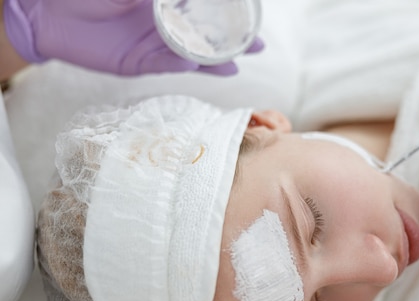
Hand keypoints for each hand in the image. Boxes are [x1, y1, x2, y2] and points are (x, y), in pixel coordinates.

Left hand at [3, 0, 263, 75]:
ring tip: (237, 65)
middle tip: (257, 45)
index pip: (205, 11)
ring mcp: (154, 45)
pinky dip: (181, 64)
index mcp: (167, 4)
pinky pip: (166, 64)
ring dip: (214, 61)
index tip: (252, 17)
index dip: (229, 15)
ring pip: (192, 55)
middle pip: (207, 37)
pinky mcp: (139, 63)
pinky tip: (197, 64)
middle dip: (232, 42)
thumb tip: (192, 0)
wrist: (49, 9)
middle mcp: (166, 25)